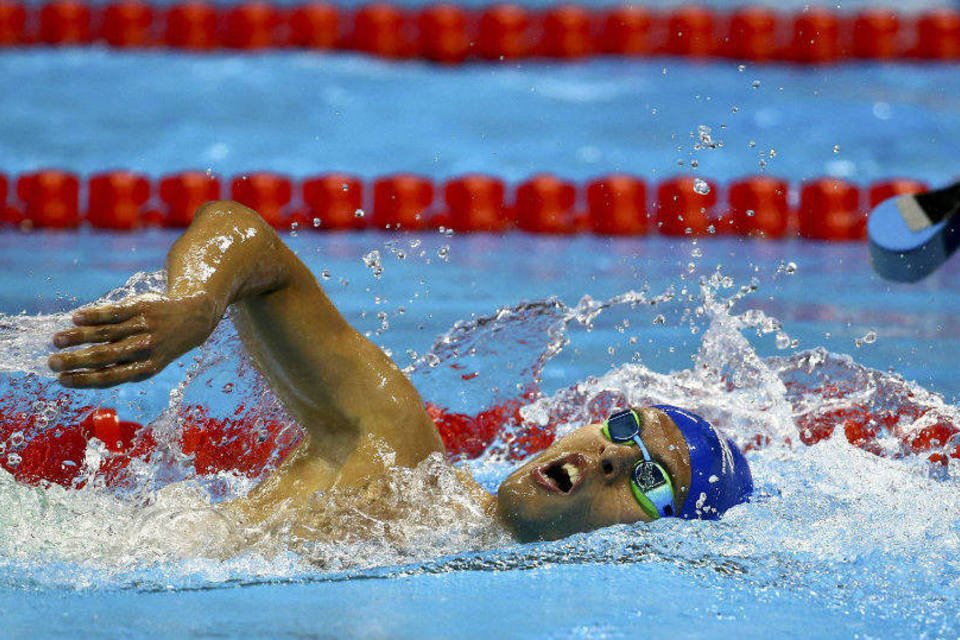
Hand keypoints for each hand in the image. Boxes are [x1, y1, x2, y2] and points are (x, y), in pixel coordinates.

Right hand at [48, 294, 218, 388]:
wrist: (193, 319)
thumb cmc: (160, 345)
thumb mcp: (148, 361)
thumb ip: (119, 366)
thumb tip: (78, 373)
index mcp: (145, 368)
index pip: (110, 377)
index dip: (84, 380)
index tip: (60, 380)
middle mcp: (144, 348)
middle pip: (104, 356)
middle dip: (76, 361)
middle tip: (52, 363)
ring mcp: (143, 327)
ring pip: (106, 333)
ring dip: (78, 337)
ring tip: (56, 340)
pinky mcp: (141, 308)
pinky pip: (114, 312)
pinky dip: (94, 315)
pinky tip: (75, 318)